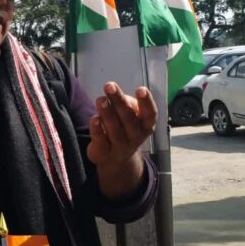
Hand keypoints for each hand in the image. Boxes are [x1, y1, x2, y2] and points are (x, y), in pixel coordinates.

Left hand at [87, 82, 157, 199]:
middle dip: (119, 101)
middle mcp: (135, 137)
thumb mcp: (131, 116)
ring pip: (114, 129)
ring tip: (100, 99)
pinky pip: (100, 140)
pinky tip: (94, 119)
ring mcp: (119, 147)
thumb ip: (128, 104)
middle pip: (128, 118)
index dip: (146, 102)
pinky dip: (97, 129)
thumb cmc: (125, 128)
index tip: (141, 89)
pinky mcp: (103, 153)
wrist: (116, 159)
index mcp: (146, 126)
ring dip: (107, 112)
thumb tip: (119, 97)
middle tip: (109, 86)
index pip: (150, 114)